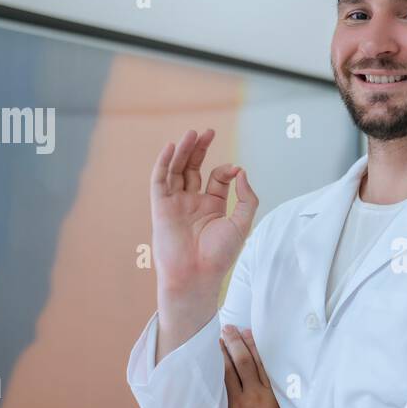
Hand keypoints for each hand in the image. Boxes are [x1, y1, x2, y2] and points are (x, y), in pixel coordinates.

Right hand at [150, 130, 258, 359]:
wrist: (197, 276)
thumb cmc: (219, 255)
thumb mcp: (241, 223)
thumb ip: (246, 197)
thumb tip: (241, 172)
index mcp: (211, 207)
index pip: (216, 178)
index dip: (226, 170)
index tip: (235, 171)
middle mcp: (192, 202)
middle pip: (193, 168)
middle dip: (199, 149)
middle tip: (206, 132)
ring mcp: (175, 204)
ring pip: (177, 170)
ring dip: (182, 151)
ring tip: (191, 134)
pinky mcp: (161, 207)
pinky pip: (159, 180)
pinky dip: (164, 163)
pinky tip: (171, 147)